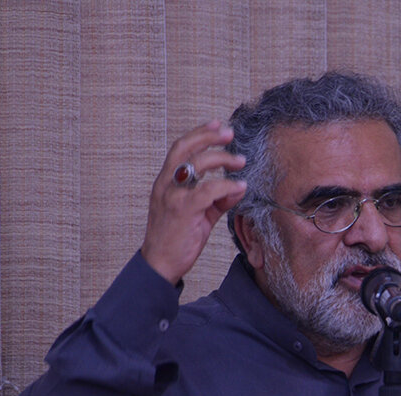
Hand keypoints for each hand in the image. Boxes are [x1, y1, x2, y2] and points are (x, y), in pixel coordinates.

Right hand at [141, 120, 246, 284]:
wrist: (160, 265)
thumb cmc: (177, 239)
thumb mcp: (199, 215)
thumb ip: (217, 200)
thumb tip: (237, 188)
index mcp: (165, 182)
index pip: (180, 149)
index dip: (199, 133)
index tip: (217, 125)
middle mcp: (165, 185)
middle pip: (185, 148)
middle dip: (209, 136)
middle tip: (230, 135)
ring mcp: (172, 196)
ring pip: (196, 165)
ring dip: (222, 159)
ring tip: (240, 161)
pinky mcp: (183, 210)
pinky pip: (208, 191)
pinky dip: (227, 186)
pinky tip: (239, 188)